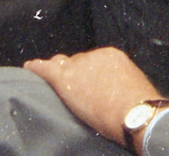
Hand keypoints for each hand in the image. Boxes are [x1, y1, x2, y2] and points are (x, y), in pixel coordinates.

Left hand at [23, 48, 163, 144]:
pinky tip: (29, 67)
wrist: (134, 113)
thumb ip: (118, 83)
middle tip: (76, 89)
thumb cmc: (139, 106)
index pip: (93, 60)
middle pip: (78, 62)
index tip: (89, 83)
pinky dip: (37, 68)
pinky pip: (46, 70)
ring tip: (52, 79)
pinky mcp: (66, 79)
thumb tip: (114, 92)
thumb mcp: (132, 87)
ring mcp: (78, 66)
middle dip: (75, 74)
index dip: (88, 73)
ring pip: (63, 67)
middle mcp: (94, 55)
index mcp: (112, 56)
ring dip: (60, 75)